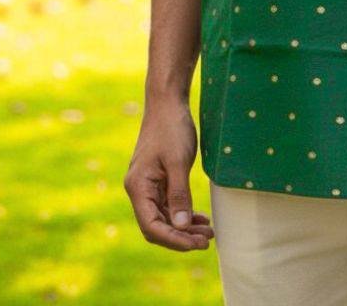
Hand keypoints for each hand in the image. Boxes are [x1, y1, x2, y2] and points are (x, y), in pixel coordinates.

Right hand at [123, 98, 213, 251]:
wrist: (168, 103)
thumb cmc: (171, 128)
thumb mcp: (178, 162)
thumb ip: (179, 194)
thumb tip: (181, 227)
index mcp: (138, 187)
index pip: (151, 226)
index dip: (173, 239)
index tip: (195, 244)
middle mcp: (140, 190)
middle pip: (157, 226)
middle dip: (181, 237)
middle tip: (207, 240)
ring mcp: (149, 186)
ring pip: (165, 217)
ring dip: (184, 227)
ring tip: (208, 232)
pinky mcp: (159, 180)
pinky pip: (169, 205)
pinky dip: (183, 213)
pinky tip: (200, 218)